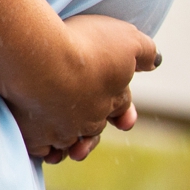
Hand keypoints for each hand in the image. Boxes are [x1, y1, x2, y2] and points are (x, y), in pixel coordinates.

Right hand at [6, 13, 157, 164]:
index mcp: (113, 97)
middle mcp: (89, 119)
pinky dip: (44, 150)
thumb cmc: (84, 45)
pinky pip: (41, 150)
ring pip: (69, 143)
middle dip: (94, 130)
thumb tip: (156, 62)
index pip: (120, 106)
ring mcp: (61, 131)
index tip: (124, 121)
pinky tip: (45, 149)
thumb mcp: (125, 39)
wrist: (41, 60)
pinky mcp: (33, 137)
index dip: (122, 111)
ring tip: (72, 149)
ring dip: (71, 145)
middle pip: (94, 127)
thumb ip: (144, 51)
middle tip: (91, 136)